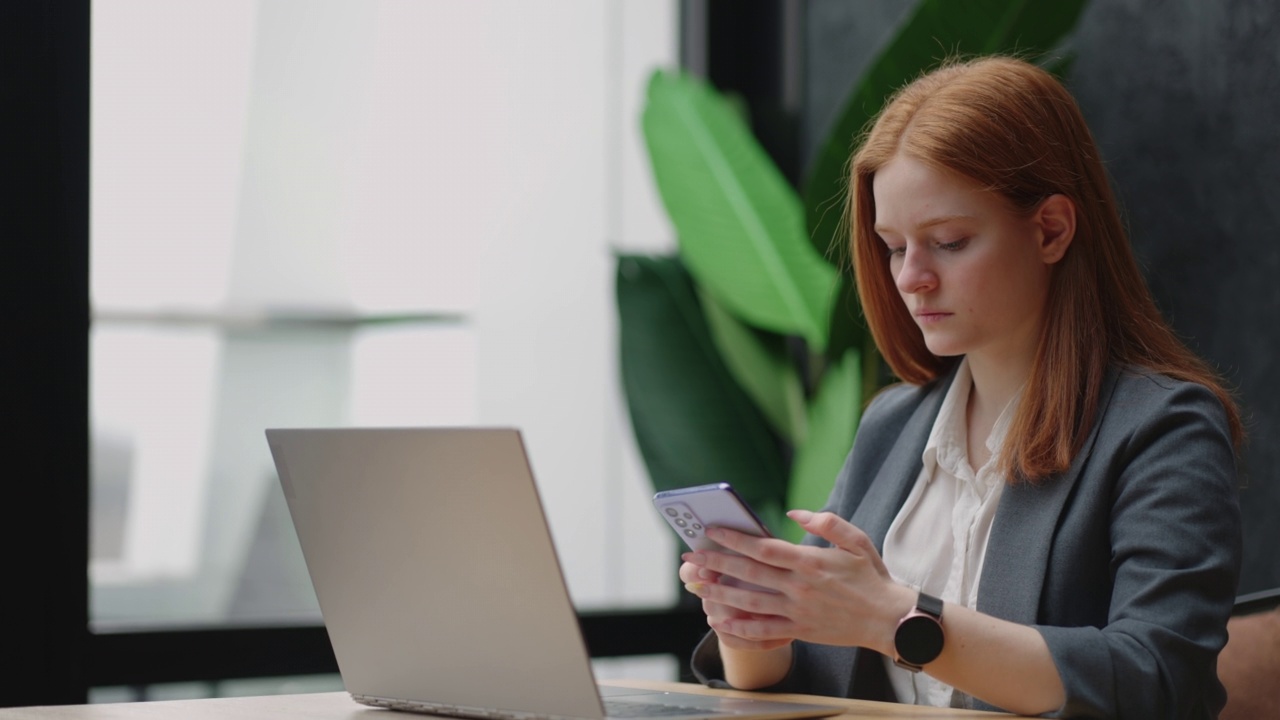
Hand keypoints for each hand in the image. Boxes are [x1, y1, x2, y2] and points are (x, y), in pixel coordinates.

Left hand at [682, 510, 913, 654]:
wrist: (889, 620)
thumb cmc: (872, 577)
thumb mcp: (856, 540)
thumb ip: (826, 522)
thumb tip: (795, 512)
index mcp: (810, 561)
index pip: (764, 548)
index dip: (735, 539)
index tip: (712, 531)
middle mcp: (799, 587)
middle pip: (749, 573)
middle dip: (717, 563)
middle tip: (693, 557)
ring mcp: (797, 611)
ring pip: (750, 603)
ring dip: (720, 594)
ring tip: (698, 586)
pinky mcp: (799, 630)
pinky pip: (763, 631)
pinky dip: (739, 627)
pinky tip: (720, 621)